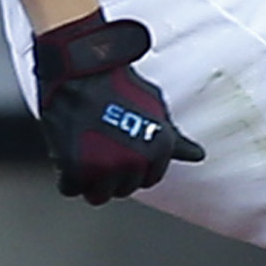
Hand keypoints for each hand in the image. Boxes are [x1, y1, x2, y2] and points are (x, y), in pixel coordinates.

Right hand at [32, 15, 204, 204]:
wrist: (82, 71)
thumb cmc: (119, 87)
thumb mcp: (155, 109)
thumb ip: (174, 138)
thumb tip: (198, 156)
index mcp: (160, 149)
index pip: (149, 179)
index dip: (135, 167)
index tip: (122, 150)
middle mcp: (136, 162)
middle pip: (123, 189)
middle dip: (112, 174)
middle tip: (100, 149)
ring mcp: (105, 166)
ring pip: (98, 195)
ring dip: (90, 180)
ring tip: (84, 155)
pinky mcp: (74, 167)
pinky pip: (70, 189)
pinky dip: (67, 177)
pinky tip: (68, 157)